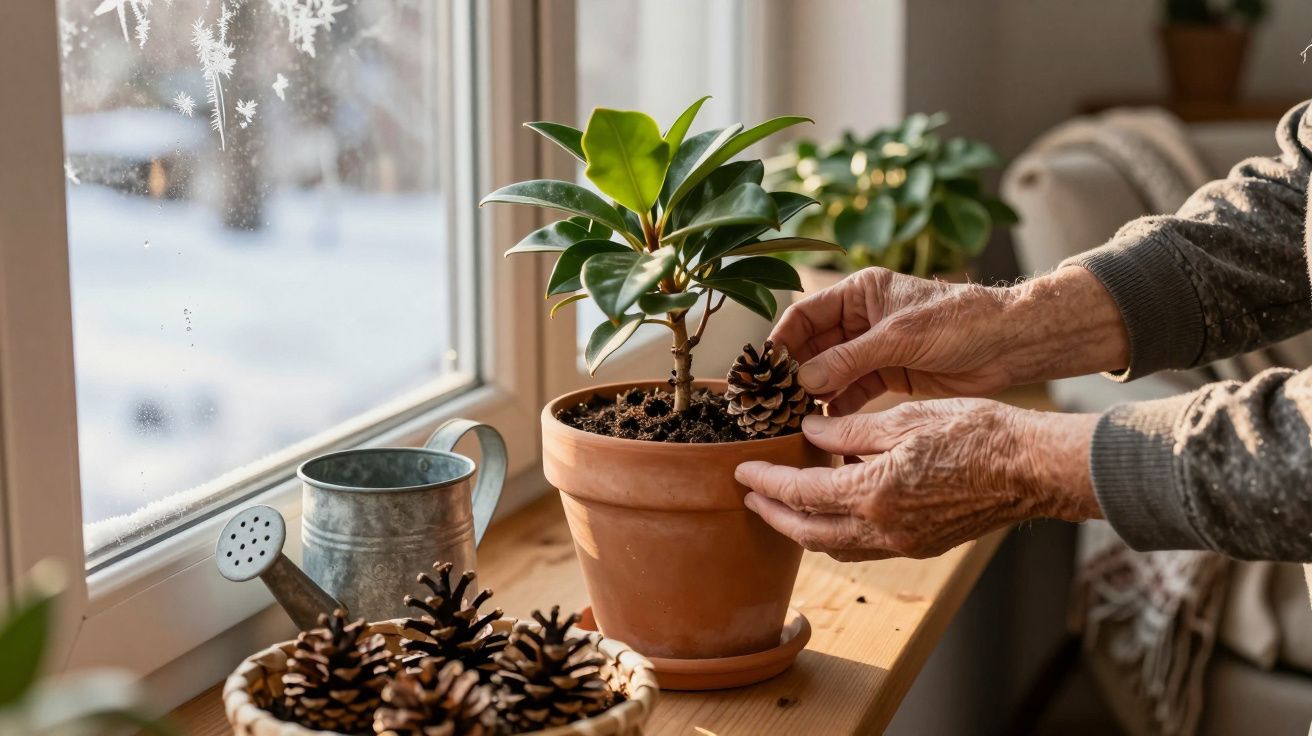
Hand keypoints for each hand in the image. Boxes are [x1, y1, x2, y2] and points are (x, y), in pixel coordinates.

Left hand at [735, 400, 1101, 560]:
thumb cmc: (976, 433)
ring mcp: (903, 543)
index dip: (766, 482)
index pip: (800, 493)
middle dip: (773, 516)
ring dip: (803, 528)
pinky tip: (834, 510)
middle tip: (750, 497)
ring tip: (783, 506)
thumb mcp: (904, 418)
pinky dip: (838, 532)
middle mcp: (883, 528)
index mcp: (874, 493)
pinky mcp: (921, 545)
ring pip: (835, 545)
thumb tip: (809, 433)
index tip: (742, 470)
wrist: (1032, 468)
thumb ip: (849, 431)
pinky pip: (864, 547)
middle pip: (808, 532)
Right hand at [771, 267, 1129, 415]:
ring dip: (812, 393)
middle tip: (770, 402)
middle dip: (792, 372)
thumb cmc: (959, 322)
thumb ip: (849, 358)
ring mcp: (873, 348)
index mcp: (860, 292)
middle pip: (812, 346)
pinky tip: (823, 426)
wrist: (1008, 344)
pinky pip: (852, 391)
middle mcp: (860, 319)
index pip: (805, 314)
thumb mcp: (898, 337)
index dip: (781, 340)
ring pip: (829, 372)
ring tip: (790, 418)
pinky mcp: (889, 374)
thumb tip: (802, 378)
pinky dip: (838, 407)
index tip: (761, 370)